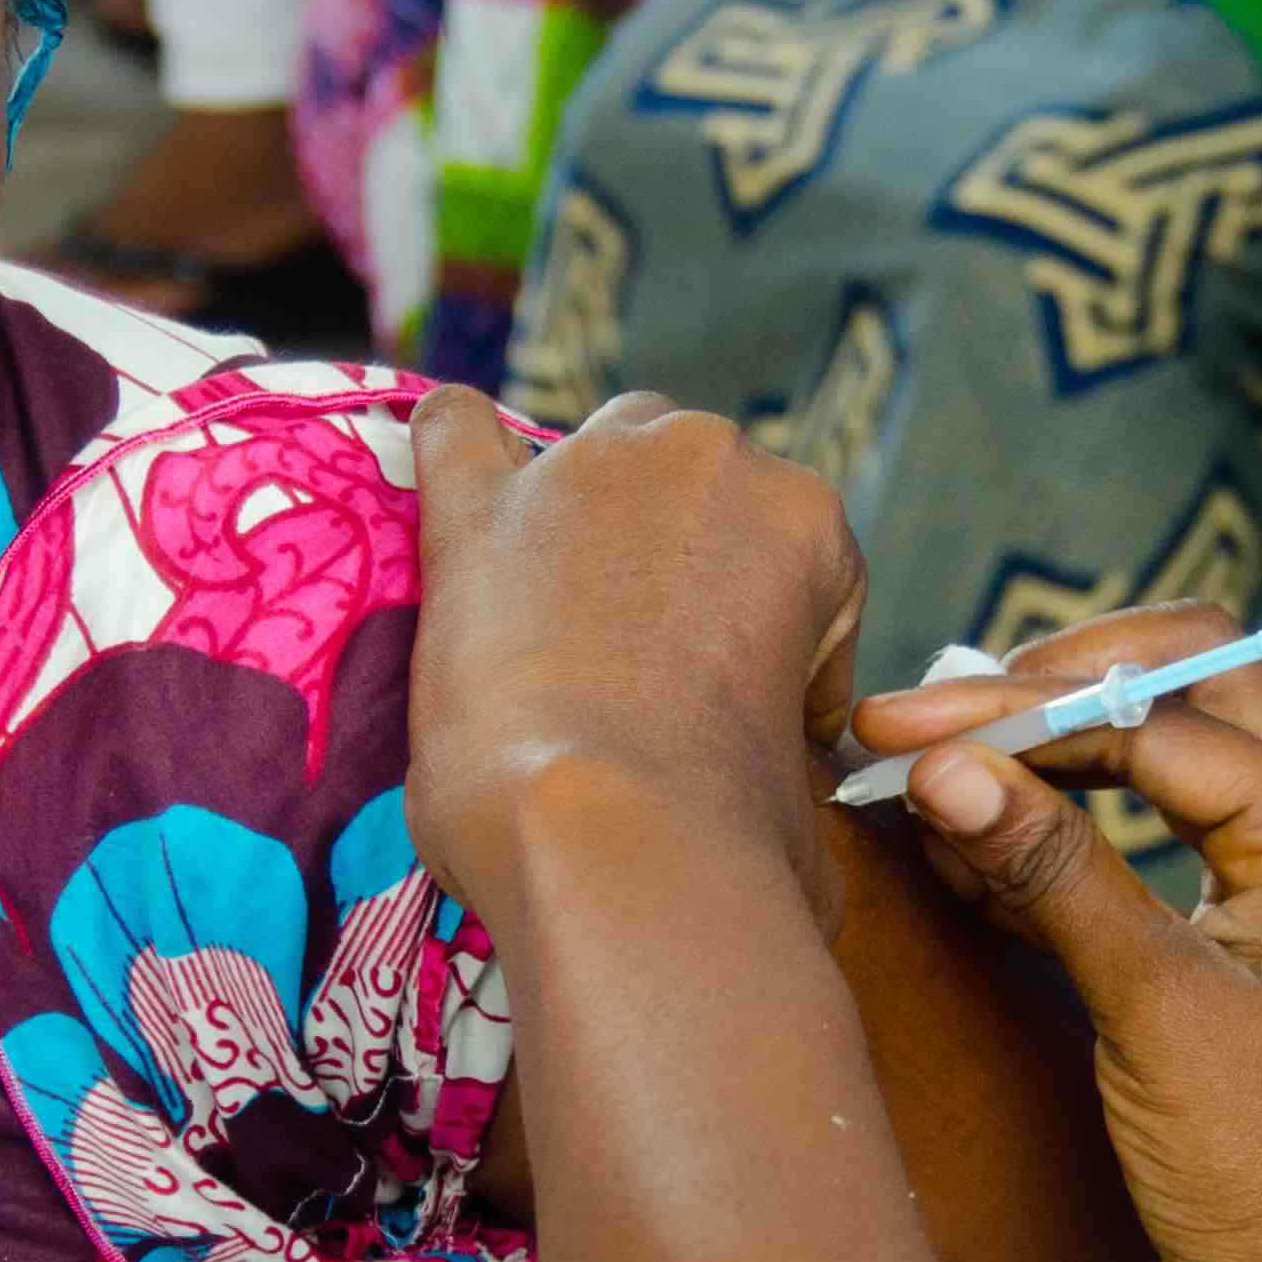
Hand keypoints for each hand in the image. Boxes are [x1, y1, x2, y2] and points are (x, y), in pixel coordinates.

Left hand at [405, 389, 867, 937]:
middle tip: (646, 663)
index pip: (791, 560)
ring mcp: (586, 470)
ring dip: (589, 512)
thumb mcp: (806, 770)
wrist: (616, 833)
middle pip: (689, 483)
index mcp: (804, 519)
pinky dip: (458, 452)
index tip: (738, 711)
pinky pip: (455, 429)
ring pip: (596, 450)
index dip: (766, 642)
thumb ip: (789, 729)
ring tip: (564, 615)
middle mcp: (704, 460)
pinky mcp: (477, 509)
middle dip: (676, 557)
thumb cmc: (733, 832)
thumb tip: (775, 771)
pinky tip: (460, 498)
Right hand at [853, 611, 1261, 1261]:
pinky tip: (964, 852)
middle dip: (1052, 688)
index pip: (1160, 714)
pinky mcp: (1234, 954)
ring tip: (926, 774)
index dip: (1022, 712)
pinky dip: (1057, 836)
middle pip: (1185, 687)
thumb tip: (948, 768)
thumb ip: (1053, 875)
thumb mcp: (1155, 1014)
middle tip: (925, 720)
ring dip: (1050, 755)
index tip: (902, 732)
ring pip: (1163, 758)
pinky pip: (1145, 848)